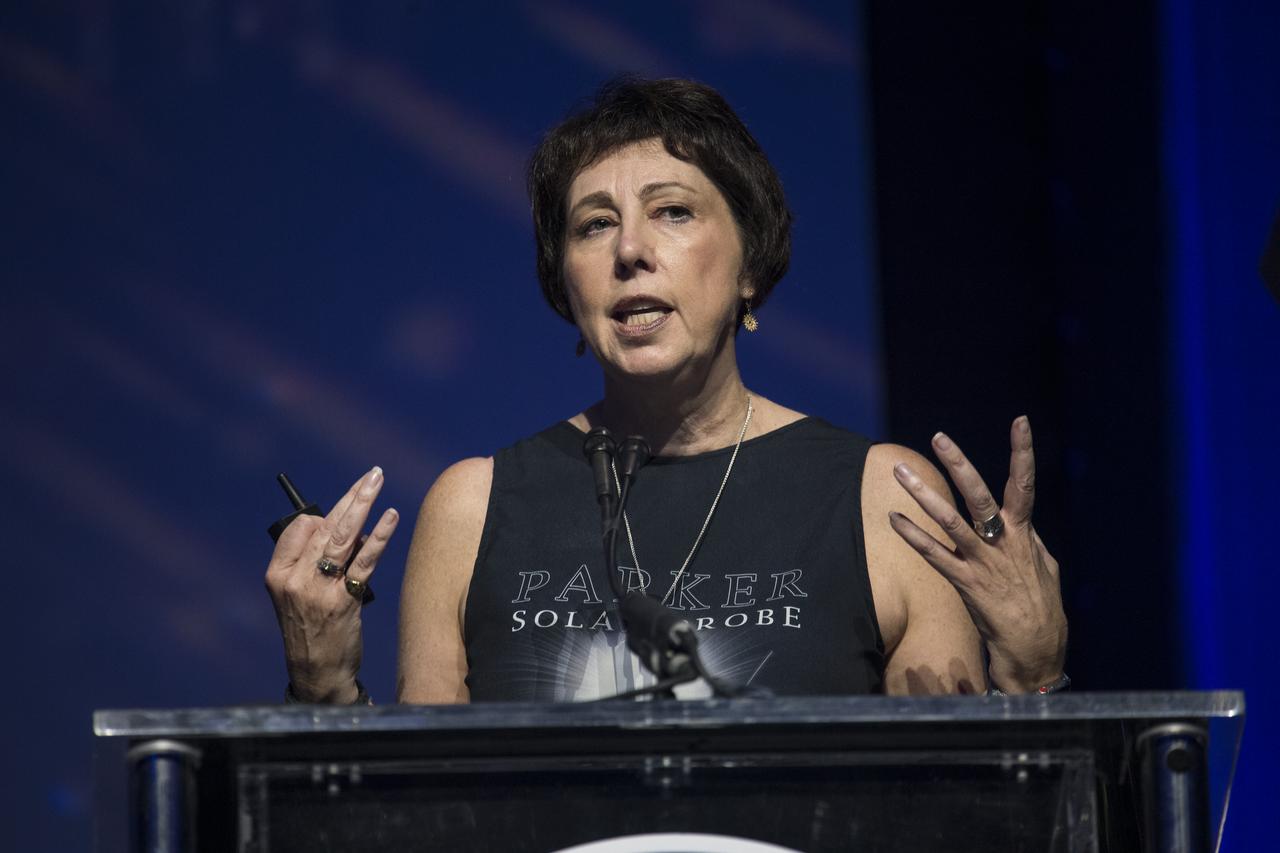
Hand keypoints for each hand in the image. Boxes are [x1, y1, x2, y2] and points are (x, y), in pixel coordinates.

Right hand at [264, 466, 398, 702]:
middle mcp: (294, 579)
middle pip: (325, 526)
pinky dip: (379, 536)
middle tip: (372, 474)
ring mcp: (319, 590)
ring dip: (363, 503)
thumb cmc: (311, 628)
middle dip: (351, 496)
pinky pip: (364, 560)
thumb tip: (355, 527)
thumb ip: (315, 561)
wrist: (317, 672)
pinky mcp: (344, 600)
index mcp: (277, 574)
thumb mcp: (297, 595)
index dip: (323, 517)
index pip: (300, 528)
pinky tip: (390, 516)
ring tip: (378, 480)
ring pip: (344, 536)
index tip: (339, 513)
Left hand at [888, 417, 1067, 692]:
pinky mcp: (966, 585)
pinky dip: (913, 537)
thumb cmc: (1041, 606)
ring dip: (923, 495)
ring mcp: (983, 563)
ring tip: (900, 472)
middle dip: (960, 464)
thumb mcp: (1044, 566)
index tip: (1020, 421)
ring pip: (950, 521)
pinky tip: (894, 520)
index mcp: (1023, 534)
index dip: (1023, 452)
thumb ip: (1029, 539)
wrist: (1037, 650)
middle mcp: (1003, 543)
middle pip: (979, 496)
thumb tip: (1021, 522)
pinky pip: (934, 556)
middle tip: (939, 437)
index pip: (1024, 485)